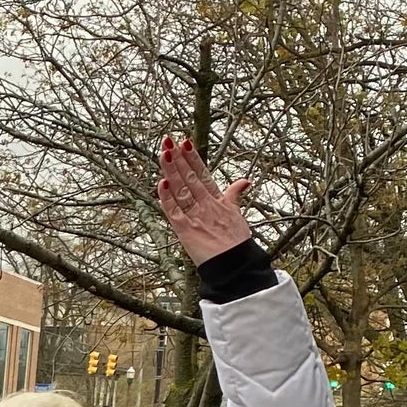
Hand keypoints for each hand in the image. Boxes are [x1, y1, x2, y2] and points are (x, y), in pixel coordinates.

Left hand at [155, 136, 255, 266]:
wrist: (236, 265)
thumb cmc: (236, 243)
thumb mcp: (237, 214)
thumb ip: (235, 195)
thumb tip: (245, 180)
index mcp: (218, 200)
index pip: (203, 173)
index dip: (193, 158)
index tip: (185, 142)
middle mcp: (206, 205)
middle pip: (190, 177)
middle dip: (179, 159)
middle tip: (168, 141)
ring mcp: (196, 216)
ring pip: (181, 189)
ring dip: (172, 171)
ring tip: (164, 153)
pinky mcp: (187, 231)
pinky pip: (174, 212)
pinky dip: (167, 198)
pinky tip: (161, 183)